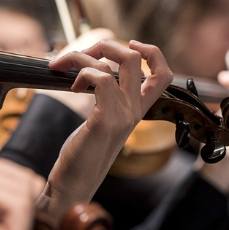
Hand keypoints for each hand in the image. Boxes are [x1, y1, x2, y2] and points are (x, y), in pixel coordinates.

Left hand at [43, 39, 172, 216]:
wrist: (74, 184)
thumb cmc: (83, 154)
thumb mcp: (102, 121)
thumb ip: (107, 98)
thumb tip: (94, 70)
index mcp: (138, 110)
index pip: (164, 74)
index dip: (152, 52)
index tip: (130, 44)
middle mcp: (135, 111)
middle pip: (135, 57)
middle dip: (104, 45)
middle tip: (82, 56)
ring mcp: (123, 115)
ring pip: (116, 63)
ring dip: (82, 56)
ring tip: (64, 68)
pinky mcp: (105, 119)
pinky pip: (101, 78)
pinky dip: (83, 72)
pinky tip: (72, 87)